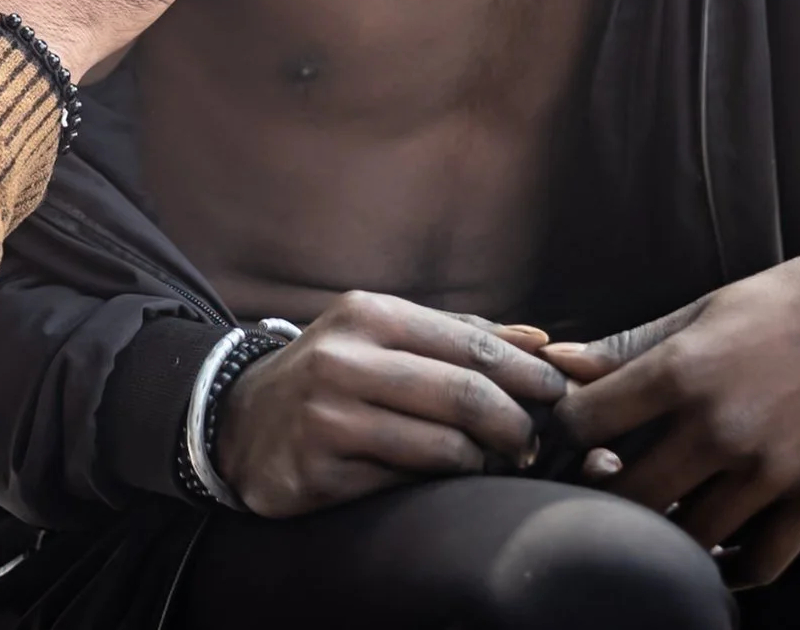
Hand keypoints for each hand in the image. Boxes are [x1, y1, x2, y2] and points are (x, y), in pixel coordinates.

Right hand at [213, 292, 563, 518]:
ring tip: (495, 463)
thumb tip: (541, 339)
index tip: (559, 395)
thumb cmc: (332, 373)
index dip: (528, 374)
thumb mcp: (382, 334)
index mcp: (370, 315)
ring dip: (484, 462)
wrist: (240, 420)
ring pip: (443, 446)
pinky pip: (406, 483)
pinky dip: (440, 484)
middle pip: (466, 395)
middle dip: (516, 424)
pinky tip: (448, 481)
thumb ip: (460, 335)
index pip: (473, 346)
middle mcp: (346, 360)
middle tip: (533, 442)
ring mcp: (329, 416)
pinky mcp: (319, 469)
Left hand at [546, 247, 799, 587]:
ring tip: (656, 510)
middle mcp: (720, 427)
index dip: (562, 433)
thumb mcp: (700, 312)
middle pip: (626, 494)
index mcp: (681, 371)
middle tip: (605, 480)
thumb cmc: (784, 302)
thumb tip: (555, 361)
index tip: (568, 435)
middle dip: (602, 492)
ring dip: (662, 531)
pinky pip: (761, 562)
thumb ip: (627, 346)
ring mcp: (770, 470)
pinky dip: (729, 567)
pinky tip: (713, 549)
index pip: (584, 424)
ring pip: (688, 537)